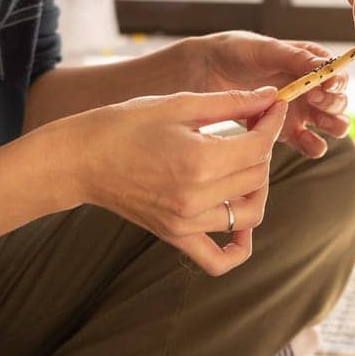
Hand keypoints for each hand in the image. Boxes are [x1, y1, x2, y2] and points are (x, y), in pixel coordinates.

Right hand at [62, 86, 288, 275]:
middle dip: (263, 147)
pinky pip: (217, 259)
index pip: (259, 147)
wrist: (81, 158)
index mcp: (200, 161)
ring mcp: (185, 223)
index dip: (272, 122)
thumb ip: (230, 102)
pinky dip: (238, 248)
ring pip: (249, 214)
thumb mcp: (180, 105)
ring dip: (256, 188)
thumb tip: (269, 96)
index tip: (273, 106)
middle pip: (257, 176)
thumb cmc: (125, 124)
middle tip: (254, 124)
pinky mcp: (174, 236)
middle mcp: (196, 198)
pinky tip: (240, 224)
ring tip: (243, 163)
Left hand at [185, 32, 352, 157]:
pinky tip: (304, 141)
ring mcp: (299, 112)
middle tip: (315, 100)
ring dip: (332, 127)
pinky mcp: (286, 132)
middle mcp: (309, 88)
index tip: (323, 85)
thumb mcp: (266, 49)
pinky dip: (313, 145)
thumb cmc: (236, 51)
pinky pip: (309, 144)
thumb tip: (324, 65)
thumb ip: (295, 57)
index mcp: (309, 63)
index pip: (336, 74)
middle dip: (333, 104)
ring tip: (318, 125)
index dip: (336, 81)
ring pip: (331, 125)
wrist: (205, 71)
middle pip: (338, 101)